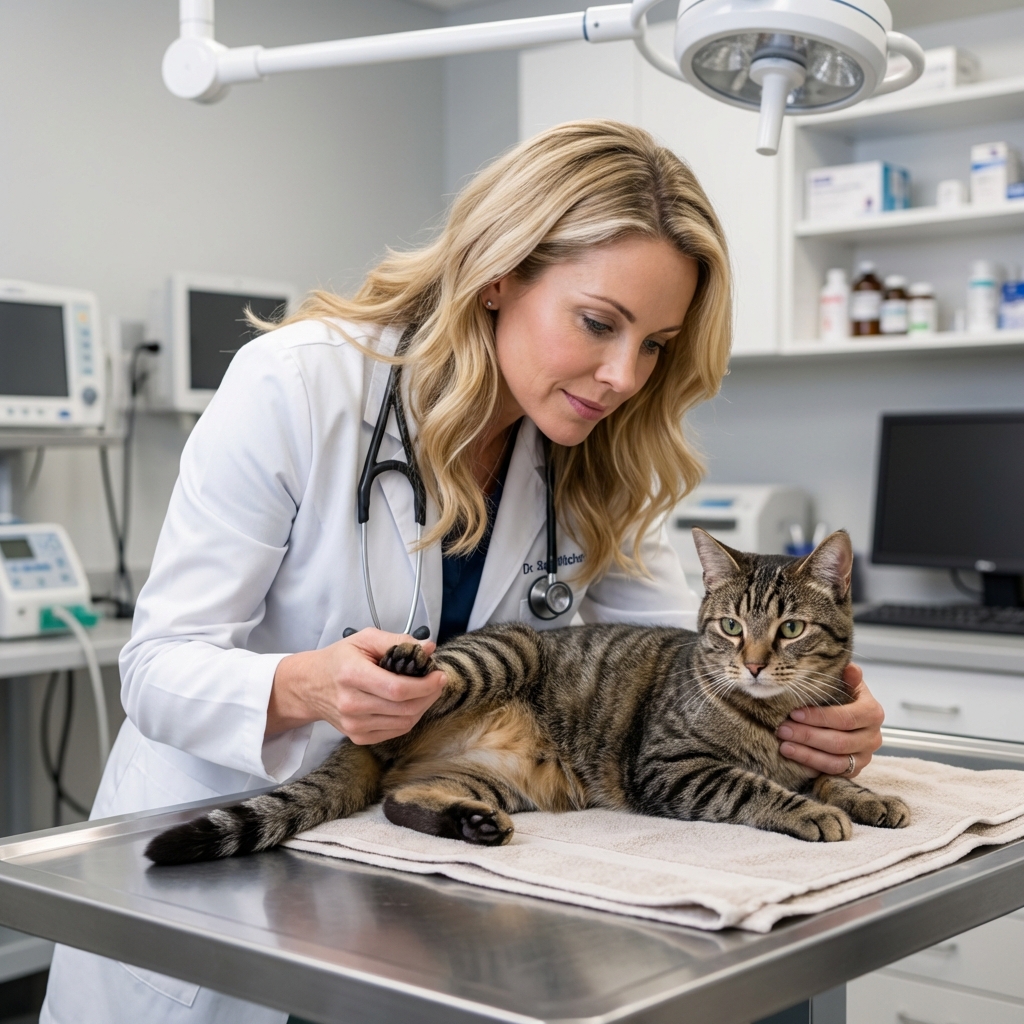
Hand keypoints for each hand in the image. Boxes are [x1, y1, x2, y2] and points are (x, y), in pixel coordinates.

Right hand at [266, 629, 446, 743]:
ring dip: (423, 706)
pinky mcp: (358, 737)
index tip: (439, 675)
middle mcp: (351, 704)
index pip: (397, 689)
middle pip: (404, 708)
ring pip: (404, 722)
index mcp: (352, 675)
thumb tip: (428, 647)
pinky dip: (409, 718)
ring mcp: (354, 725)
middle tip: (437, 681)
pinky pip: (395, 731)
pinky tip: (411, 703)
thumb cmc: (339, 659)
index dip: (425, 685)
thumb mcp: (365, 639)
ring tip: (426, 690)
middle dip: (429, 695)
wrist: (310, 685)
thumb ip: (397, 641)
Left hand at [776, 664, 883, 777]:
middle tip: (782, 728)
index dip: (819, 717)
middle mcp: (873, 737)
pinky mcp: (854, 770)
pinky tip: (791, 755)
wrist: (847, 718)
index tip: (794, 713)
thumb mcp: (845, 684)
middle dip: (807, 735)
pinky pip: (832, 772)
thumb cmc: (842, 698)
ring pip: (835, 761)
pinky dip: (811, 764)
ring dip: (806, 753)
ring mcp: (865, 757)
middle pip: (839, 741)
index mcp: (873, 713)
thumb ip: (847, 677)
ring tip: (783, 744)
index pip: (846, 718)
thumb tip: (850, 668)